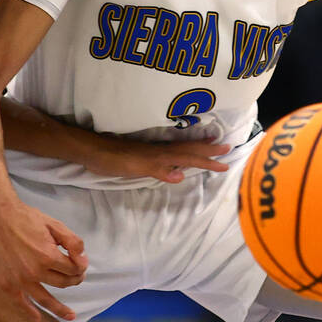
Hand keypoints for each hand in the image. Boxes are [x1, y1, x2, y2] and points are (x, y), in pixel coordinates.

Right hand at [0, 198, 88, 321]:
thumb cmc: (28, 219)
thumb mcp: (55, 225)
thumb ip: (73, 242)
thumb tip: (83, 261)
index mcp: (47, 256)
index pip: (72, 269)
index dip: (80, 266)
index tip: (81, 263)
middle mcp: (34, 271)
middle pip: (62, 283)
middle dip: (74, 280)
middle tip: (77, 276)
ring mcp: (19, 280)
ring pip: (45, 299)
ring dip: (60, 308)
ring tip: (71, 315)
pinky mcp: (7, 284)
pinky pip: (20, 303)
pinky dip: (30, 312)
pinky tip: (38, 319)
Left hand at [81, 134, 230, 182]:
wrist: (92, 151)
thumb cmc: (113, 160)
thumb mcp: (135, 167)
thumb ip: (158, 170)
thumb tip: (181, 175)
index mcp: (161, 154)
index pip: (190, 157)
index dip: (207, 160)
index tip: (226, 162)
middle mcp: (160, 150)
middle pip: (189, 149)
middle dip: (209, 150)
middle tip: (228, 147)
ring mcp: (153, 150)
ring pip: (182, 148)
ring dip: (198, 147)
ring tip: (212, 145)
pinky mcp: (146, 153)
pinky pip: (172, 151)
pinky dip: (183, 152)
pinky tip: (182, 155)